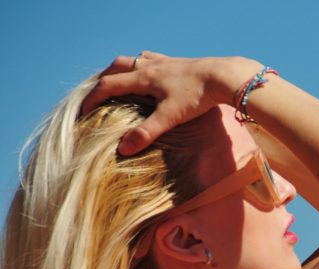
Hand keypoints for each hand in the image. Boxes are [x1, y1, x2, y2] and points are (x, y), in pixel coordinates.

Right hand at [80, 51, 257, 155]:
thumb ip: (147, 132)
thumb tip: (123, 148)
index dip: (92, 98)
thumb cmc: (197, 96)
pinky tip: (151, 73)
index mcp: (143, 78)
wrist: (224, 76)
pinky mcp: (179, 63)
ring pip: (135, 60)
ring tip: (120, 81)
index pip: (108, 85)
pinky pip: (154, 59)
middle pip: (117, 67)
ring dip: (123, 70)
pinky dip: (144, 64)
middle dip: (103, 80)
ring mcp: (165, 63)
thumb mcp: (170, 117)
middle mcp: (150, 66)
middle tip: (97, 93)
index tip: (82, 111)